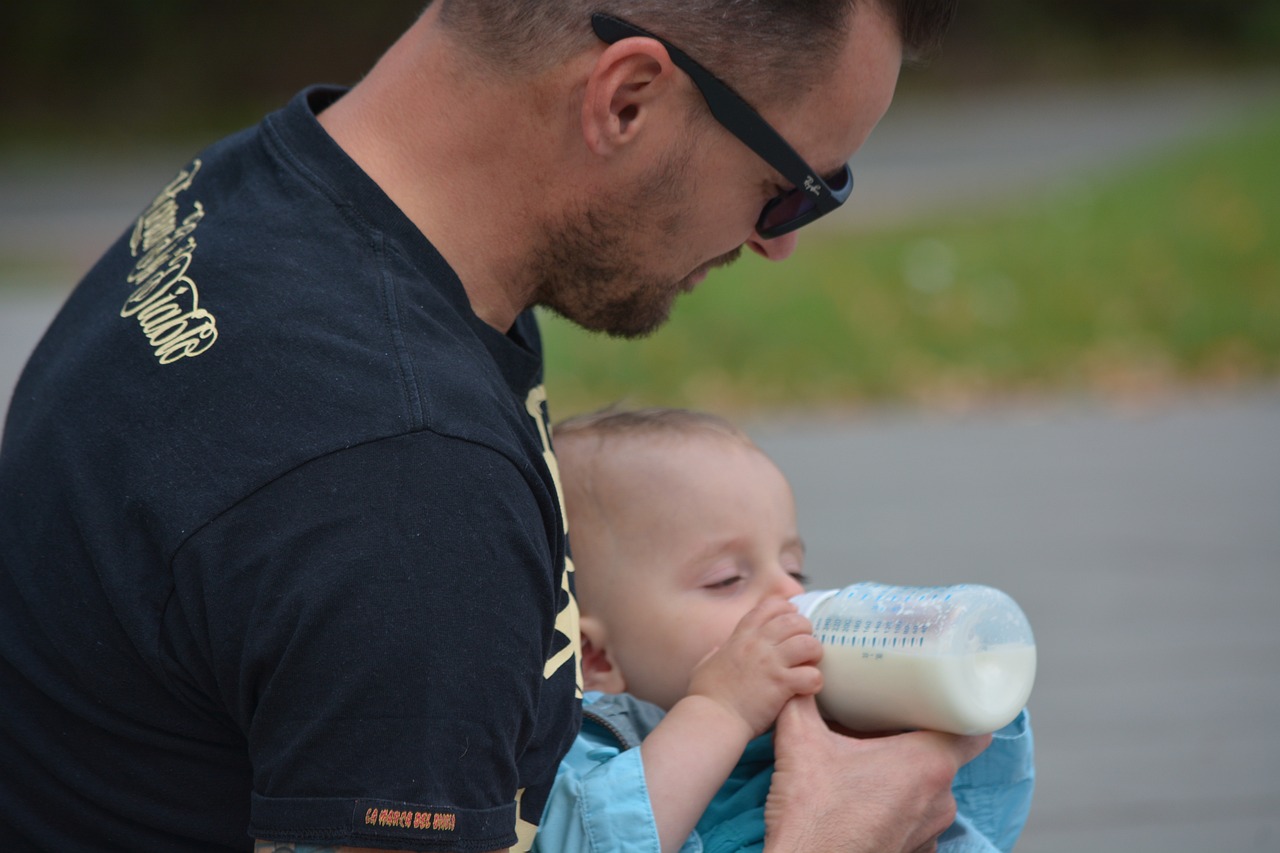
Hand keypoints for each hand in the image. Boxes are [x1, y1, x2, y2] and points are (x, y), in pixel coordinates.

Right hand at [686, 598, 822, 737]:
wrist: (712, 719)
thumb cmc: (706, 697)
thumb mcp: (704, 666)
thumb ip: (713, 654)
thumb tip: (717, 648)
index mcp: (740, 638)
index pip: (768, 608)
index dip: (785, 609)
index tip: (792, 616)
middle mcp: (757, 644)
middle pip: (793, 621)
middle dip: (805, 630)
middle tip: (806, 646)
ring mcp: (770, 663)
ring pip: (807, 643)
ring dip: (814, 653)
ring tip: (811, 665)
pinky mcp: (781, 684)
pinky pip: (811, 675)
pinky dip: (815, 681)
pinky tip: (809, 688)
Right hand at [764, 696, 991, 852]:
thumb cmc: (812, 813)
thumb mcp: (799, 741)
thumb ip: (802, 700)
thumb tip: (800, 677)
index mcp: (927, 764)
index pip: (975, 730)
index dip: (965, 709)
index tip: (944, 697)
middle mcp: (940, 799)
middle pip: (943, 755)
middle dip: (917, 738)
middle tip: (886, 721)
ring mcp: (930, 831)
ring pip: (928, 789)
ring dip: (905, 775)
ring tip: (869, 762)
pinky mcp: (914, 852)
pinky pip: (915, 818)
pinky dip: (896, 806)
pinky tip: (865, 799)